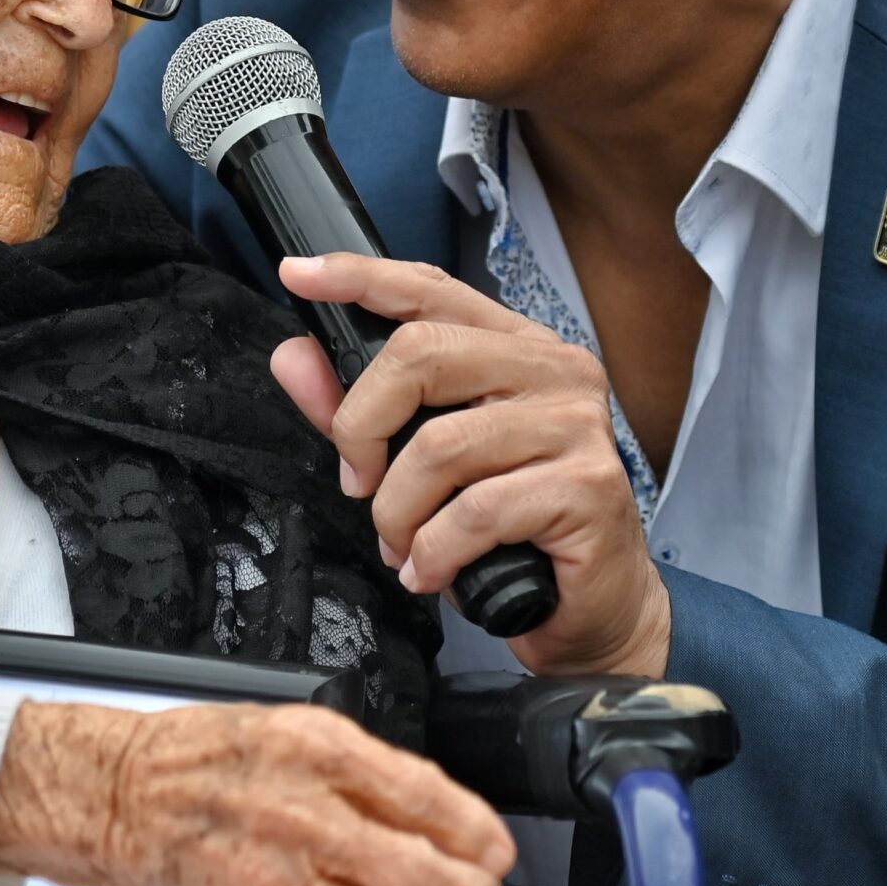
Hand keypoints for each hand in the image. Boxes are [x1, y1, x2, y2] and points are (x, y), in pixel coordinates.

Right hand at [0, 701, 513, 885]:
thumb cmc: (194, 759)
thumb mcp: (287, 731)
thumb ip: (360, 772)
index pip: (430, 798)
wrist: (111, 791)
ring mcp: (277, 874)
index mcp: (318, 747)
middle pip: (424, 875)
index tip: (495, 851)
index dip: (478, 835)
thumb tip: (433, 815)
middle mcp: (303, 809)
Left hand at [272, 254, 670, 678]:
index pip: (431, 289)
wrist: (593, 610)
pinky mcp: (588, 485)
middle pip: (420, 353)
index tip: (300, 275)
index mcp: (515, 348)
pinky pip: (475, 511)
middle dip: (361, 429)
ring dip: (398, 513)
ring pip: (440, 445)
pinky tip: (433, 571)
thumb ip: (358, 409)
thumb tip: (293, 356)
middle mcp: (553, 369)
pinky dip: (435, 552)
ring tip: (404, 546)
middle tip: (360, 484)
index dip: (360, 277)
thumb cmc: (511, 533)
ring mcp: (576, 424)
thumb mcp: (422, 464)